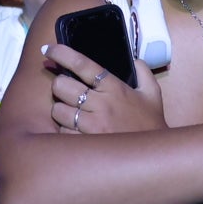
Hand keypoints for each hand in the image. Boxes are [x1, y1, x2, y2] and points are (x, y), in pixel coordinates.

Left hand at [41, 43, 161, 134]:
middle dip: (60, 85)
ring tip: (70, 112)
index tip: (48, 49)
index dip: (61, 53)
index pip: (81, 64)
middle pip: (62, 85)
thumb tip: (133, 59)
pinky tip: (75, 131)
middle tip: (66, 89)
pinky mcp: (86, 144)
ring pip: (58, 110)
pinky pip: (63, 132)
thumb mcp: (152, 93)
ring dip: (61, 109)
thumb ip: (142, 72)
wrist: (154, 154)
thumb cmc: (150, 123)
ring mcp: (91, 125)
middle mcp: (100, 104)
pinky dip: (66, 130)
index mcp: (113, 87)